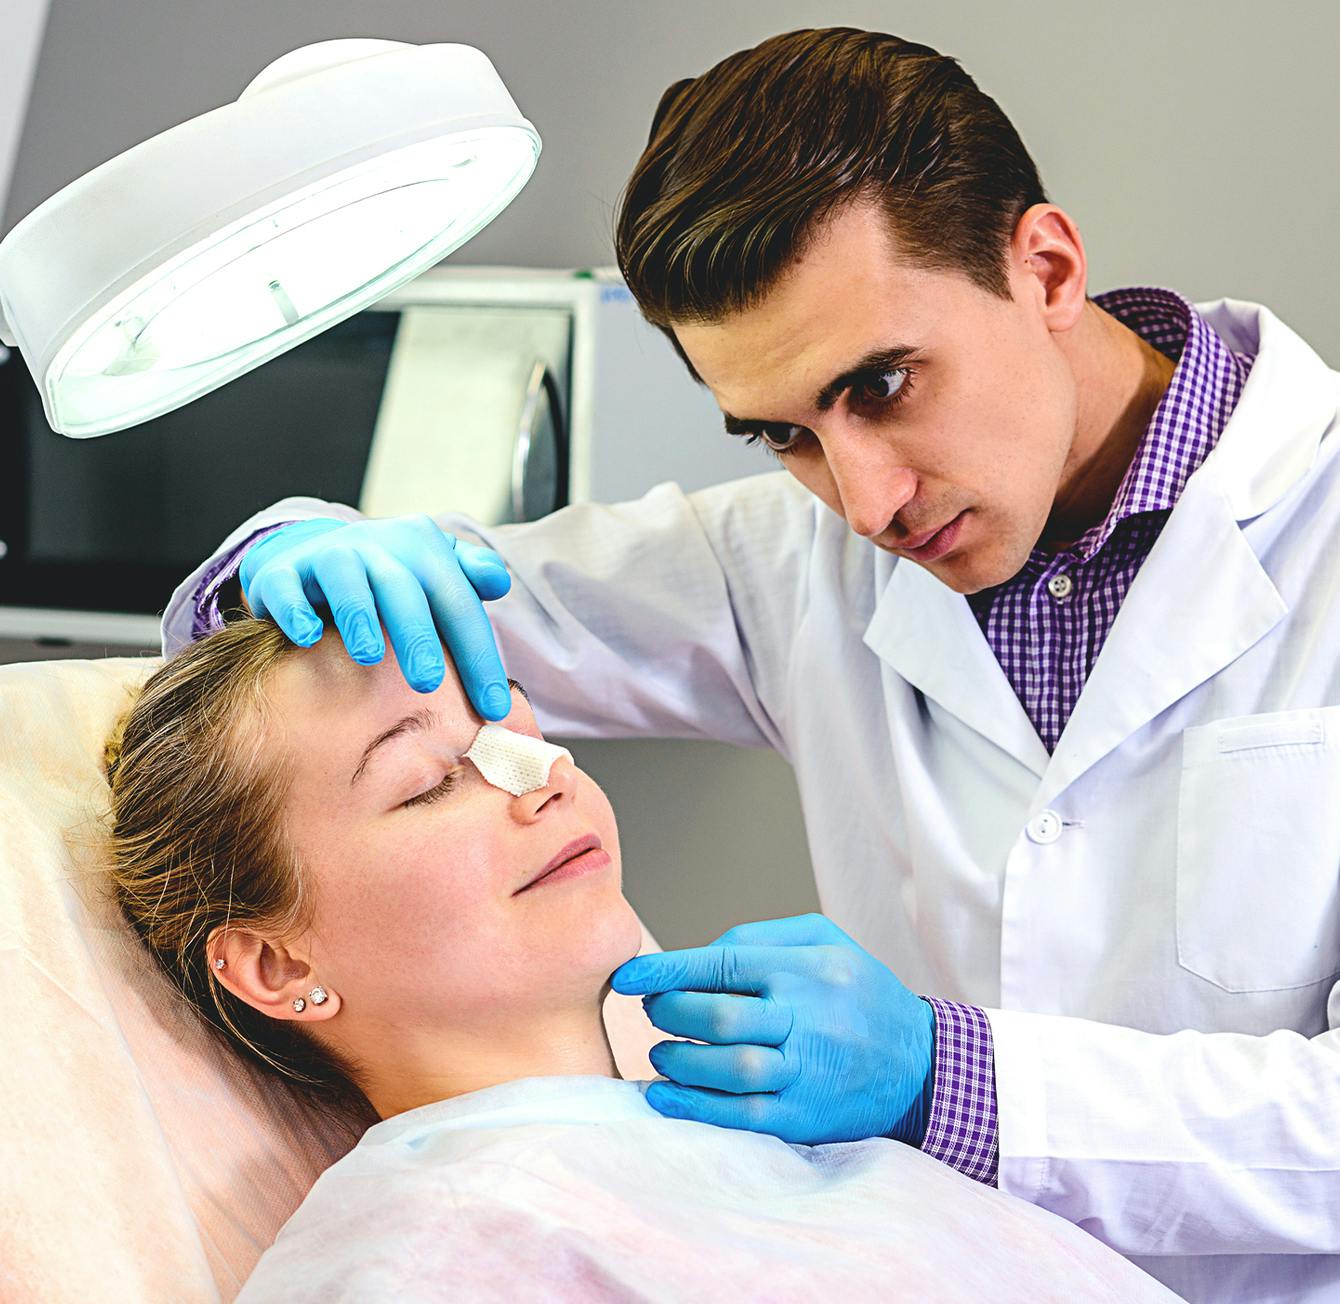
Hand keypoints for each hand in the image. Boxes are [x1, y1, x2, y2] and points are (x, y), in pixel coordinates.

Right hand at [239, 516, 513, 714]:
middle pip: (403, 590)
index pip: (458, 604)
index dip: (479, 656)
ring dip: (357, 616)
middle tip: (429, 683)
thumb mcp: (433, 569)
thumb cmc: (389, 575)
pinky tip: (305, 637)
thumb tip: (499, 582)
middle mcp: (376, 547)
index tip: (494, 708)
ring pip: (345, 580)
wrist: (313, 553)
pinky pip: (287, 588)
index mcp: (423, 550)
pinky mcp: (283, 573)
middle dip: (417, 636)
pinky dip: (295, 610)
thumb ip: (470, 576)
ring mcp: (328, 556)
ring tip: (369, 657)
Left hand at [610, 913, 934, 1145]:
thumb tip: (697, 955)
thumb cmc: (860, 993)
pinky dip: (693, 1107)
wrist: (922, 1063)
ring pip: (727, 1067)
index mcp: (808, 969)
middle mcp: (807, 1017)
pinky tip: (663, 1096)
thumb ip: (759, 938)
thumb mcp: (824, 941)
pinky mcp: (805, 1116)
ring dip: (678, 1060)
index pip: (723, 964)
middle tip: (653, 1011)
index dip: (666, 971)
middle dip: (669, 1012)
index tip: (627, 977)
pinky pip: (740, 1114)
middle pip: (718, 1015)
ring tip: (663, 1053)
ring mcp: (807, 1071)